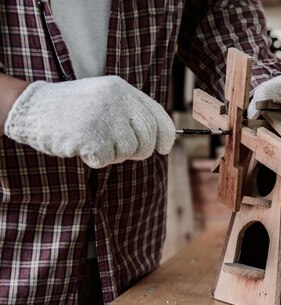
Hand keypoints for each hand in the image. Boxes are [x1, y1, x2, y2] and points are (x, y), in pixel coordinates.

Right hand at [5, 76, 174, 167]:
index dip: (166, 136)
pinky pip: (107, 159)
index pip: (157, 115)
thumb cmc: (72, 109)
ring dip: (115, 155)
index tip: (165, 148)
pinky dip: (96, 159)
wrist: (32, 108)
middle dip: (140, 151)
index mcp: (122, 89)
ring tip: (95, 142)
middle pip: (147, 137)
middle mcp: (117, 99)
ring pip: (129, 150)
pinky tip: (82, 146)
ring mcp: (104, 116)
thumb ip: (130, 113)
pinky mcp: (90, 134)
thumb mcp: (105, 99)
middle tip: (121, 151)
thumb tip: (159, 139)